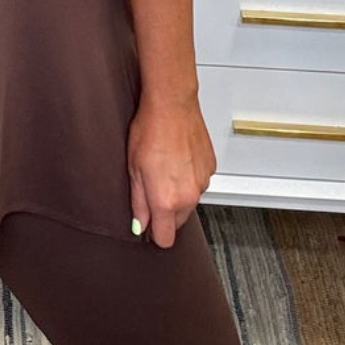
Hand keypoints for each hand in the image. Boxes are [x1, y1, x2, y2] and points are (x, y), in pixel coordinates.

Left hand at [127, 93, 215, 248]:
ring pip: (188, 202)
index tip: (147, 225)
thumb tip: (139, 224)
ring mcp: (202, 183)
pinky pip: (198, 183)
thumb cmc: (149, 132)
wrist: (172, 106)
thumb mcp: (133, 170)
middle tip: (151, 189)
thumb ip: (138, 203)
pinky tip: (177, 160)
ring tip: (164, 169)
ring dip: (177, 194)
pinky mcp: (210, 169)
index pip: (165, 239)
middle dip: (165, 213)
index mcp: (166, 201)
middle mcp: (188, 196)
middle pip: (177, 222)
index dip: (154, 234)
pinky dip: (188, 178)